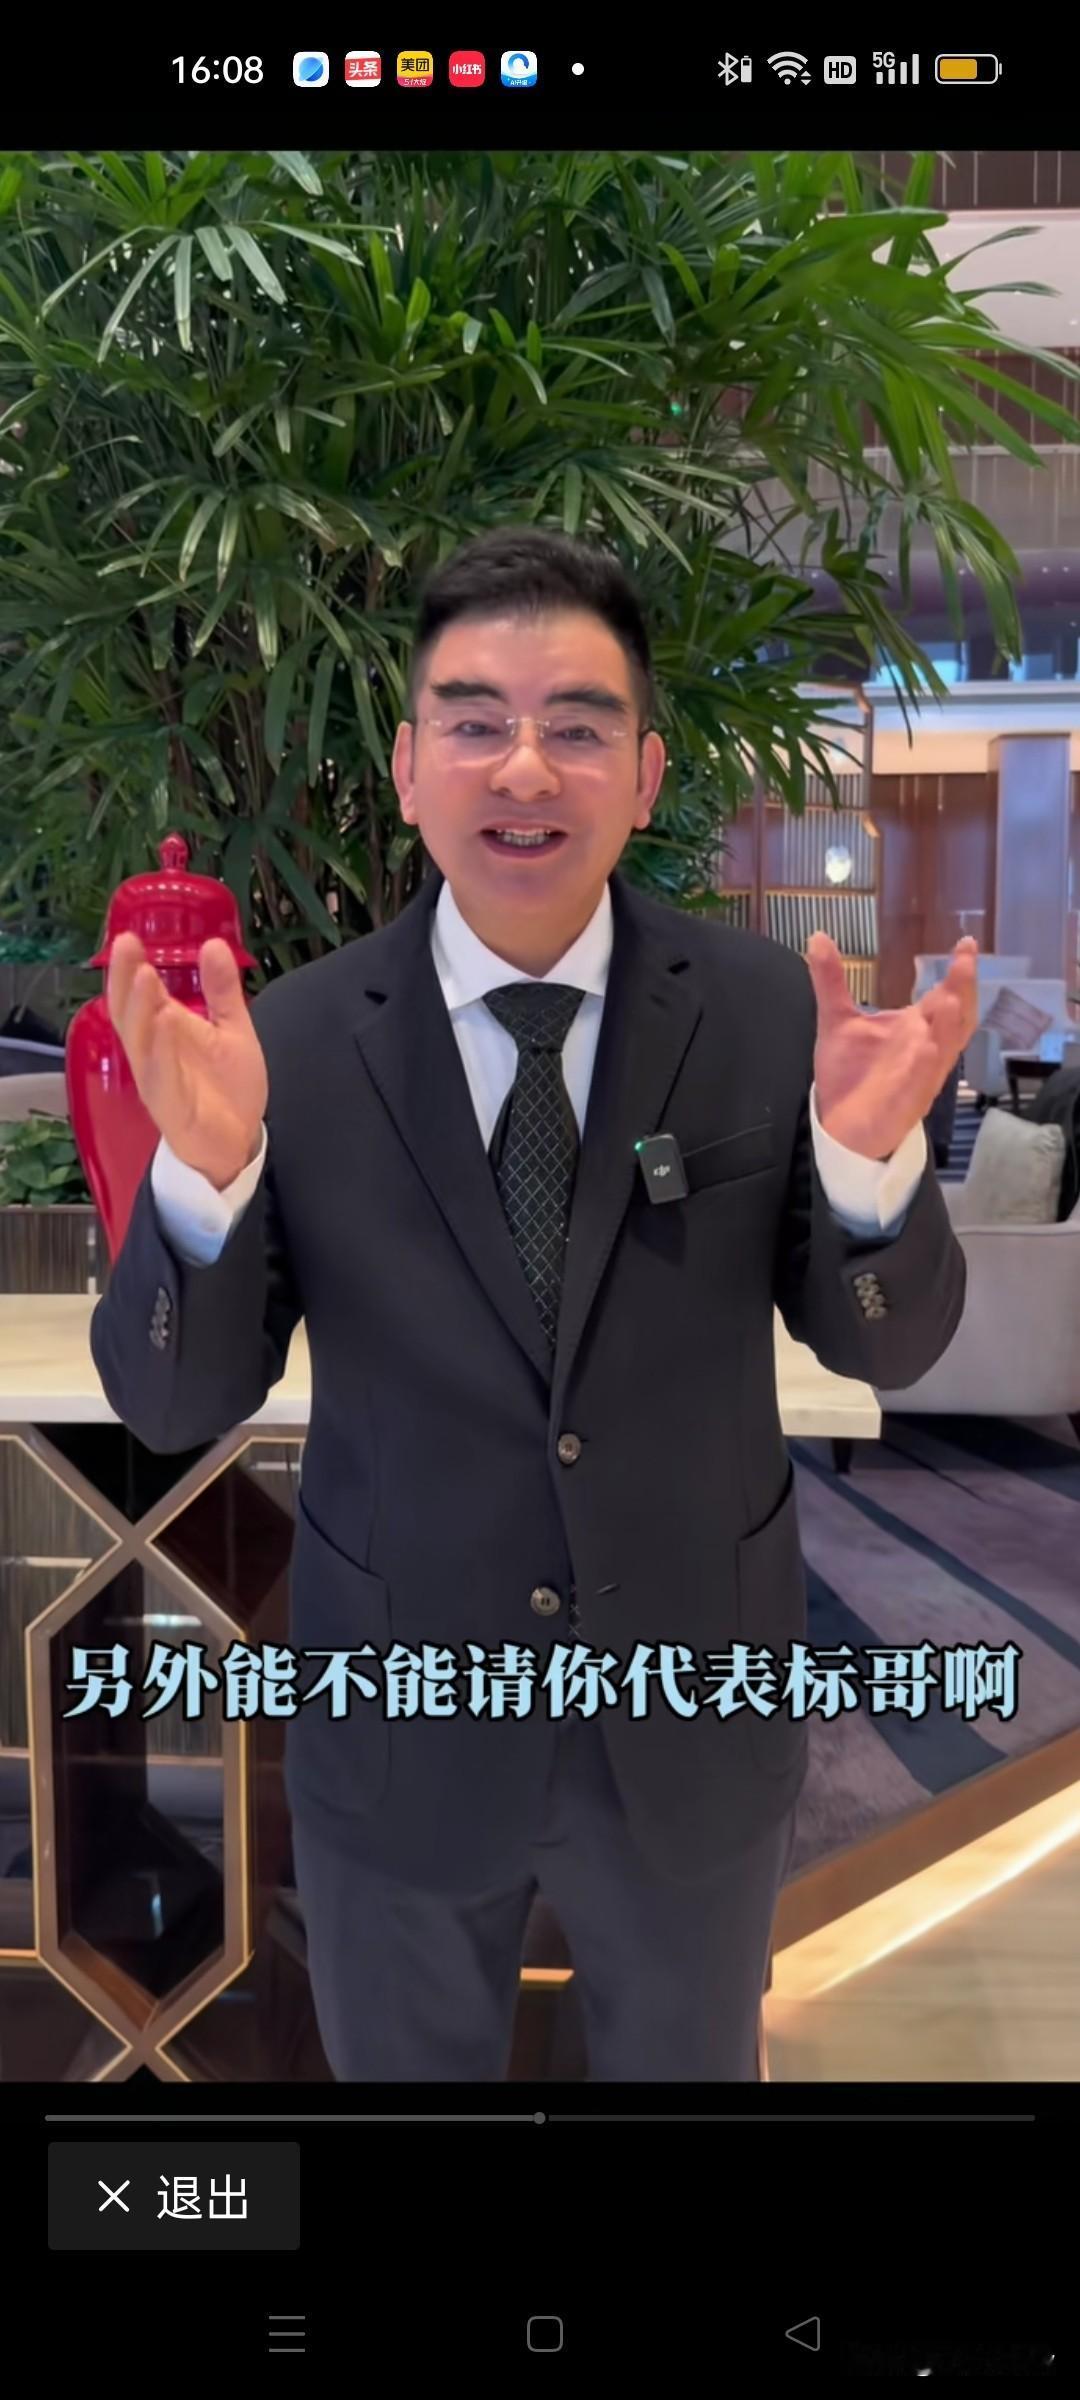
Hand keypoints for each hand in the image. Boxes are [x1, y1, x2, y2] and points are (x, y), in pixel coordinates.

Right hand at [107, 933, 267, 1189]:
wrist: (238, 1142)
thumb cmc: (226, 1087)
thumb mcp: (231, 1029)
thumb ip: (222, 990)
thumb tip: (213, 945)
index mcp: (163, 1032)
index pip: (138, 995)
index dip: (130, 968)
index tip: (128, 936)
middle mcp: (152, 1053)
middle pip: (130, 1013)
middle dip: (127, 980)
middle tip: (128, 946)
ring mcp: (158, 1080)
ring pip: (140, 1042)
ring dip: (141, 1009)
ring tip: (145, 976)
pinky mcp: (170, 1106)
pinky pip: (161, 1075)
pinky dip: (161, 1049)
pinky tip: (165, 1022)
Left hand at [805, 934, 979, 1160]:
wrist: (840, 1126)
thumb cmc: (849, 1073)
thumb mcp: (836, 1021)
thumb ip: (830, 980)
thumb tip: (818, 936)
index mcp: (916, 1027)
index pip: (945, 994)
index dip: (958, 971)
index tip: (966, 943)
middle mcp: (925, 1048)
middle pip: (955, 1018)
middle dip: (962, 990)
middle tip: (965, 961)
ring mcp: (919, 1076)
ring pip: (943, 1049)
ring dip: (947, 1026)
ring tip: (950, 999)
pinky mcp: (905, 1102)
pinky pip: (919, 1083)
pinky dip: (923, 1066)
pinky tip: (925, 1047)